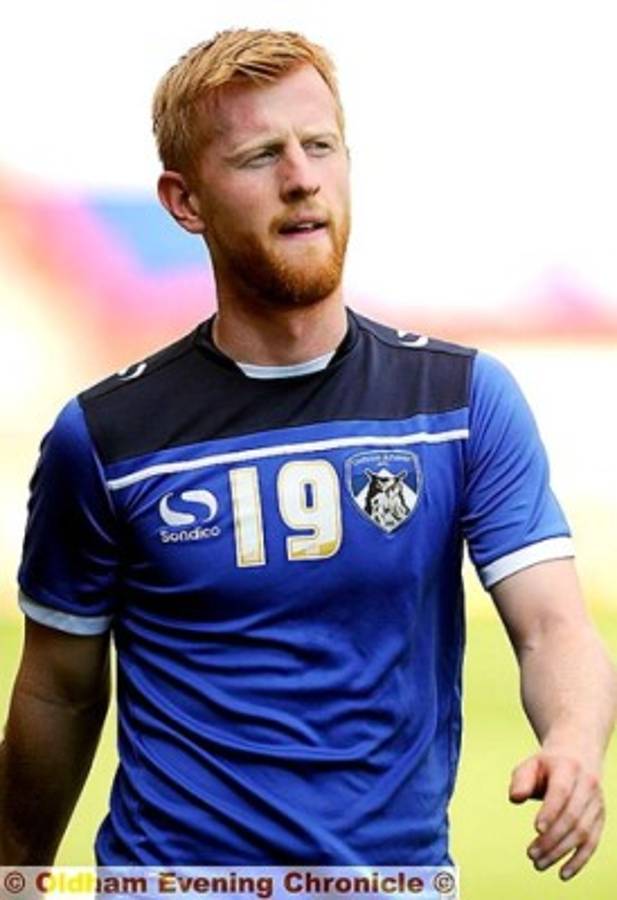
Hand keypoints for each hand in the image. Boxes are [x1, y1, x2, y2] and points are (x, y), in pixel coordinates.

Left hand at [509, 750, 604, 880]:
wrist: (577, 756)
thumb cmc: (547, 766)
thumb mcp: (530, 765)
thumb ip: (520, 780)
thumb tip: (515, 798)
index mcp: (567, 768)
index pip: (561, 791)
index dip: (550, 811)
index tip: (536, 829)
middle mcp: (586, 785)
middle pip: (572, 816)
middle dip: (551, 839)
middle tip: (531, 855)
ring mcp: (596, 803)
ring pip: (582, 832)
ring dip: (561, 852)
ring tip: (538, 863)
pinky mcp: (599, 818)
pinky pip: (592, 843)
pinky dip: (579, 860)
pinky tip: (563, 873)